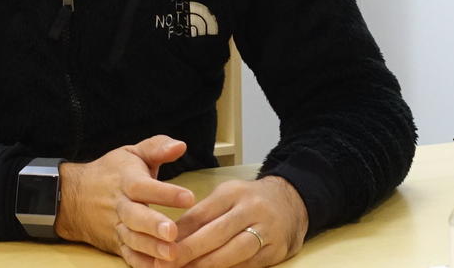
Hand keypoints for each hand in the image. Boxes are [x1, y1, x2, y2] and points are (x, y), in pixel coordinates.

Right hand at [54, 135, 195, 265]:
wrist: (72, 197)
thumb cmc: (109, 173)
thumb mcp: (131, 153)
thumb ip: (157, 147)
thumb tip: (180, 145)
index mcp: (127, 181)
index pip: (145, 186)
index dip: (166, 192)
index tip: (188, 197)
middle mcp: (120, 206)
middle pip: (135, 216)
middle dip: (153, 225)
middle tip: (172, 232)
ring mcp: (116, 227)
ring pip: (132, 239)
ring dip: (151, 248)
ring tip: (172, 255)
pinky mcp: (115, 244)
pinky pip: (128, 256)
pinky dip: (142, 264)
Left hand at [169, 176, 308, 267]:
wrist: (291, 202)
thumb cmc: (249, 201)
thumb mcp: (225, 197)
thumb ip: (201, 215)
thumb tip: (171, 237)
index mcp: (233, 192)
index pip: (201, 214)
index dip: (179, 234)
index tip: (162, 248)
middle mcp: (251, 209)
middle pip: (215, 233)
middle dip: (189, 252)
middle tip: (167, 264)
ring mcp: (267, 230)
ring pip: (233, 252)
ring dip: (207, 266)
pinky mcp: (277, 250)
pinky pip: (249, 265)